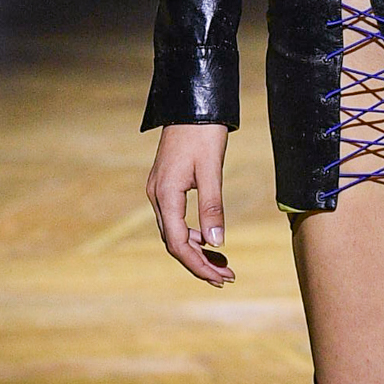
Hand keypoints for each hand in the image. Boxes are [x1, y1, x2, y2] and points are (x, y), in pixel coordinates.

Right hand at [146, 121, 233, 286]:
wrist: (191, 105)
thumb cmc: (203, 134)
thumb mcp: (211, 171)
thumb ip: (213, 208)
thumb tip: (217, 244)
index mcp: (165, 195)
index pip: (178, 243)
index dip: (199, 265)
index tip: (222, 278)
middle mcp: (156, 196)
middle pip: (174, 243)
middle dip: (200, 263)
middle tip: (227, 277)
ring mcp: (159, 192)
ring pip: (174, 232)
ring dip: (197, 251)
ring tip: (223, 264)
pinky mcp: (166, 186)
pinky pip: (176, 220)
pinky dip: (193, 234)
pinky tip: (210, 241)